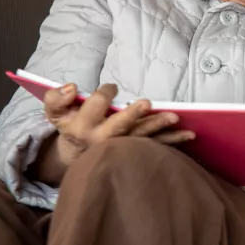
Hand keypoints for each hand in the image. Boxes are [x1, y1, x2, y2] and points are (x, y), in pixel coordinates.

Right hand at [43, 83, 195, 167]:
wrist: (76, 157)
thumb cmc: (70, 126)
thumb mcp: (55, 112)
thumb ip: (56, 98)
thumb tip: (71, 87)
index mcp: (83, 127)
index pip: (97, 104)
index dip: (106, 92)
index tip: (111, 88)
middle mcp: (103, 140)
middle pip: (119, 126)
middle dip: (132, 115)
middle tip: (146, 103)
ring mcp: (121, 148)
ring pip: (142, 137)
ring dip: (159, 128)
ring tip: (175, 118)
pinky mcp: (136, 154)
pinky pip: (155, 147)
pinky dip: (172, 141)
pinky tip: (188, 134)